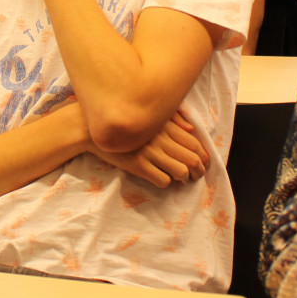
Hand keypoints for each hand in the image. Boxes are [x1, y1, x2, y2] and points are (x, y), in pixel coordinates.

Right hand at [90, 111, 208, 187]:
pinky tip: (162, 178)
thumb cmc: (122, 120)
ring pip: (181, 172)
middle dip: (199, 171)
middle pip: (192, 159)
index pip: (195, 144)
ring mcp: (150, 152)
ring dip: (184, 178)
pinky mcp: (138, 166)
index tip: (205, 163)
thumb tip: (192, 128)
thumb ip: (172, 118)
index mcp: (165, 126)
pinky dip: (166, 182)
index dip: (205, 157)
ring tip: (181, 179)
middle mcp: (161, 139)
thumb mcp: (147, 114)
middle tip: (197, 175)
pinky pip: (163, 180)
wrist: (92, 128)